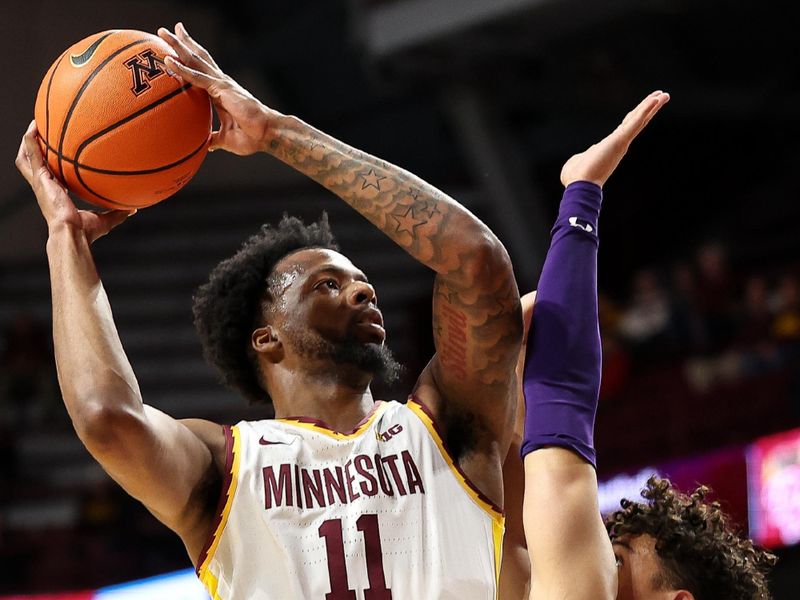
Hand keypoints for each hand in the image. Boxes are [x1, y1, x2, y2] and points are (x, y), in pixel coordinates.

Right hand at [15, 121, 133, 242]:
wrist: (73, 233)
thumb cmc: (86, 232)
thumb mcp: (105, 219)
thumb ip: (117, 213)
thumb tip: (133, 209)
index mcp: (58, 194)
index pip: (52, 176)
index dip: (53, 165)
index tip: (58, 155)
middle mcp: (46, 187)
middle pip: (34, 165)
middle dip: (35, 149)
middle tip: (40, 134)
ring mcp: (41, 183)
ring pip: (26, 158)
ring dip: (29, 142)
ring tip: (35, 125)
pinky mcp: (40, 180)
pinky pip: (31, 156)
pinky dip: (30, 142)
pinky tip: (33, 129)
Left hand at [158, 23, 271, 155]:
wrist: (267, 134)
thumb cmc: (253, 137)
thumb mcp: (227, 139)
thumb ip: (215, 139)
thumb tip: (206, 145)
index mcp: (220, 93)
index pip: (201, 72)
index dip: (189, 60)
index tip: (175, 51)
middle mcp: (220, 83)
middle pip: (197, 58)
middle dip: (182, 43)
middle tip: (165, 30)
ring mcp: (220, 84)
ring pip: (195, 60)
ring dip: (178, 46)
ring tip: (162, 32)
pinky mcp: (221, 88)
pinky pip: (197, 77)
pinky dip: (182, 69)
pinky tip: (168, 61)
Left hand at [560, 90, 669, 187]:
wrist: (580, 184)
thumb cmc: (576, 177)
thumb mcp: (577, 162)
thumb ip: (580, 158)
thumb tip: (577, 161)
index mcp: (611, 146)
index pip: (626, 127)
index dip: (636, 116)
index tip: (645, 106)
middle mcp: (619, 144)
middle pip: (637, 121)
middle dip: (650, 108)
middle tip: (663, 96)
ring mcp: (621, 142)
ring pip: (639, 120)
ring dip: (652, 106)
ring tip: (665, 95)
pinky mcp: (620, 140)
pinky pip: (635, 122)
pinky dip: (646, 110)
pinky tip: (656, 100)